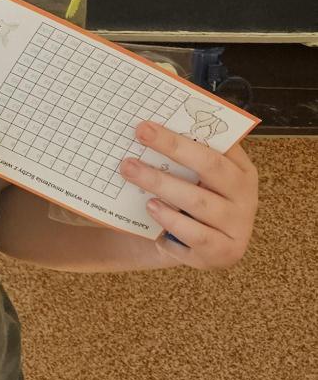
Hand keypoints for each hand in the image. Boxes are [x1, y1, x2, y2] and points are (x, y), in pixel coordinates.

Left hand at [120, 123, 258, 268]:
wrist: (195, 246)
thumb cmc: (193, 197)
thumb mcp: (195, 176)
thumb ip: (185, 154)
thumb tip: (149, 127)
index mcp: (241, 169)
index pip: (215, 143)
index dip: (180, 136)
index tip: (145, 126)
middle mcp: (245, 197)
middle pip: (210, 167)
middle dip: (171, 150)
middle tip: (137, 140)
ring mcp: (238, 228)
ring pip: (199, 203)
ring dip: (164, 188)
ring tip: (135, 176)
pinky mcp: (224, 253)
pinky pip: (197, 237)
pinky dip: (171, 224)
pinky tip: (151, 212)